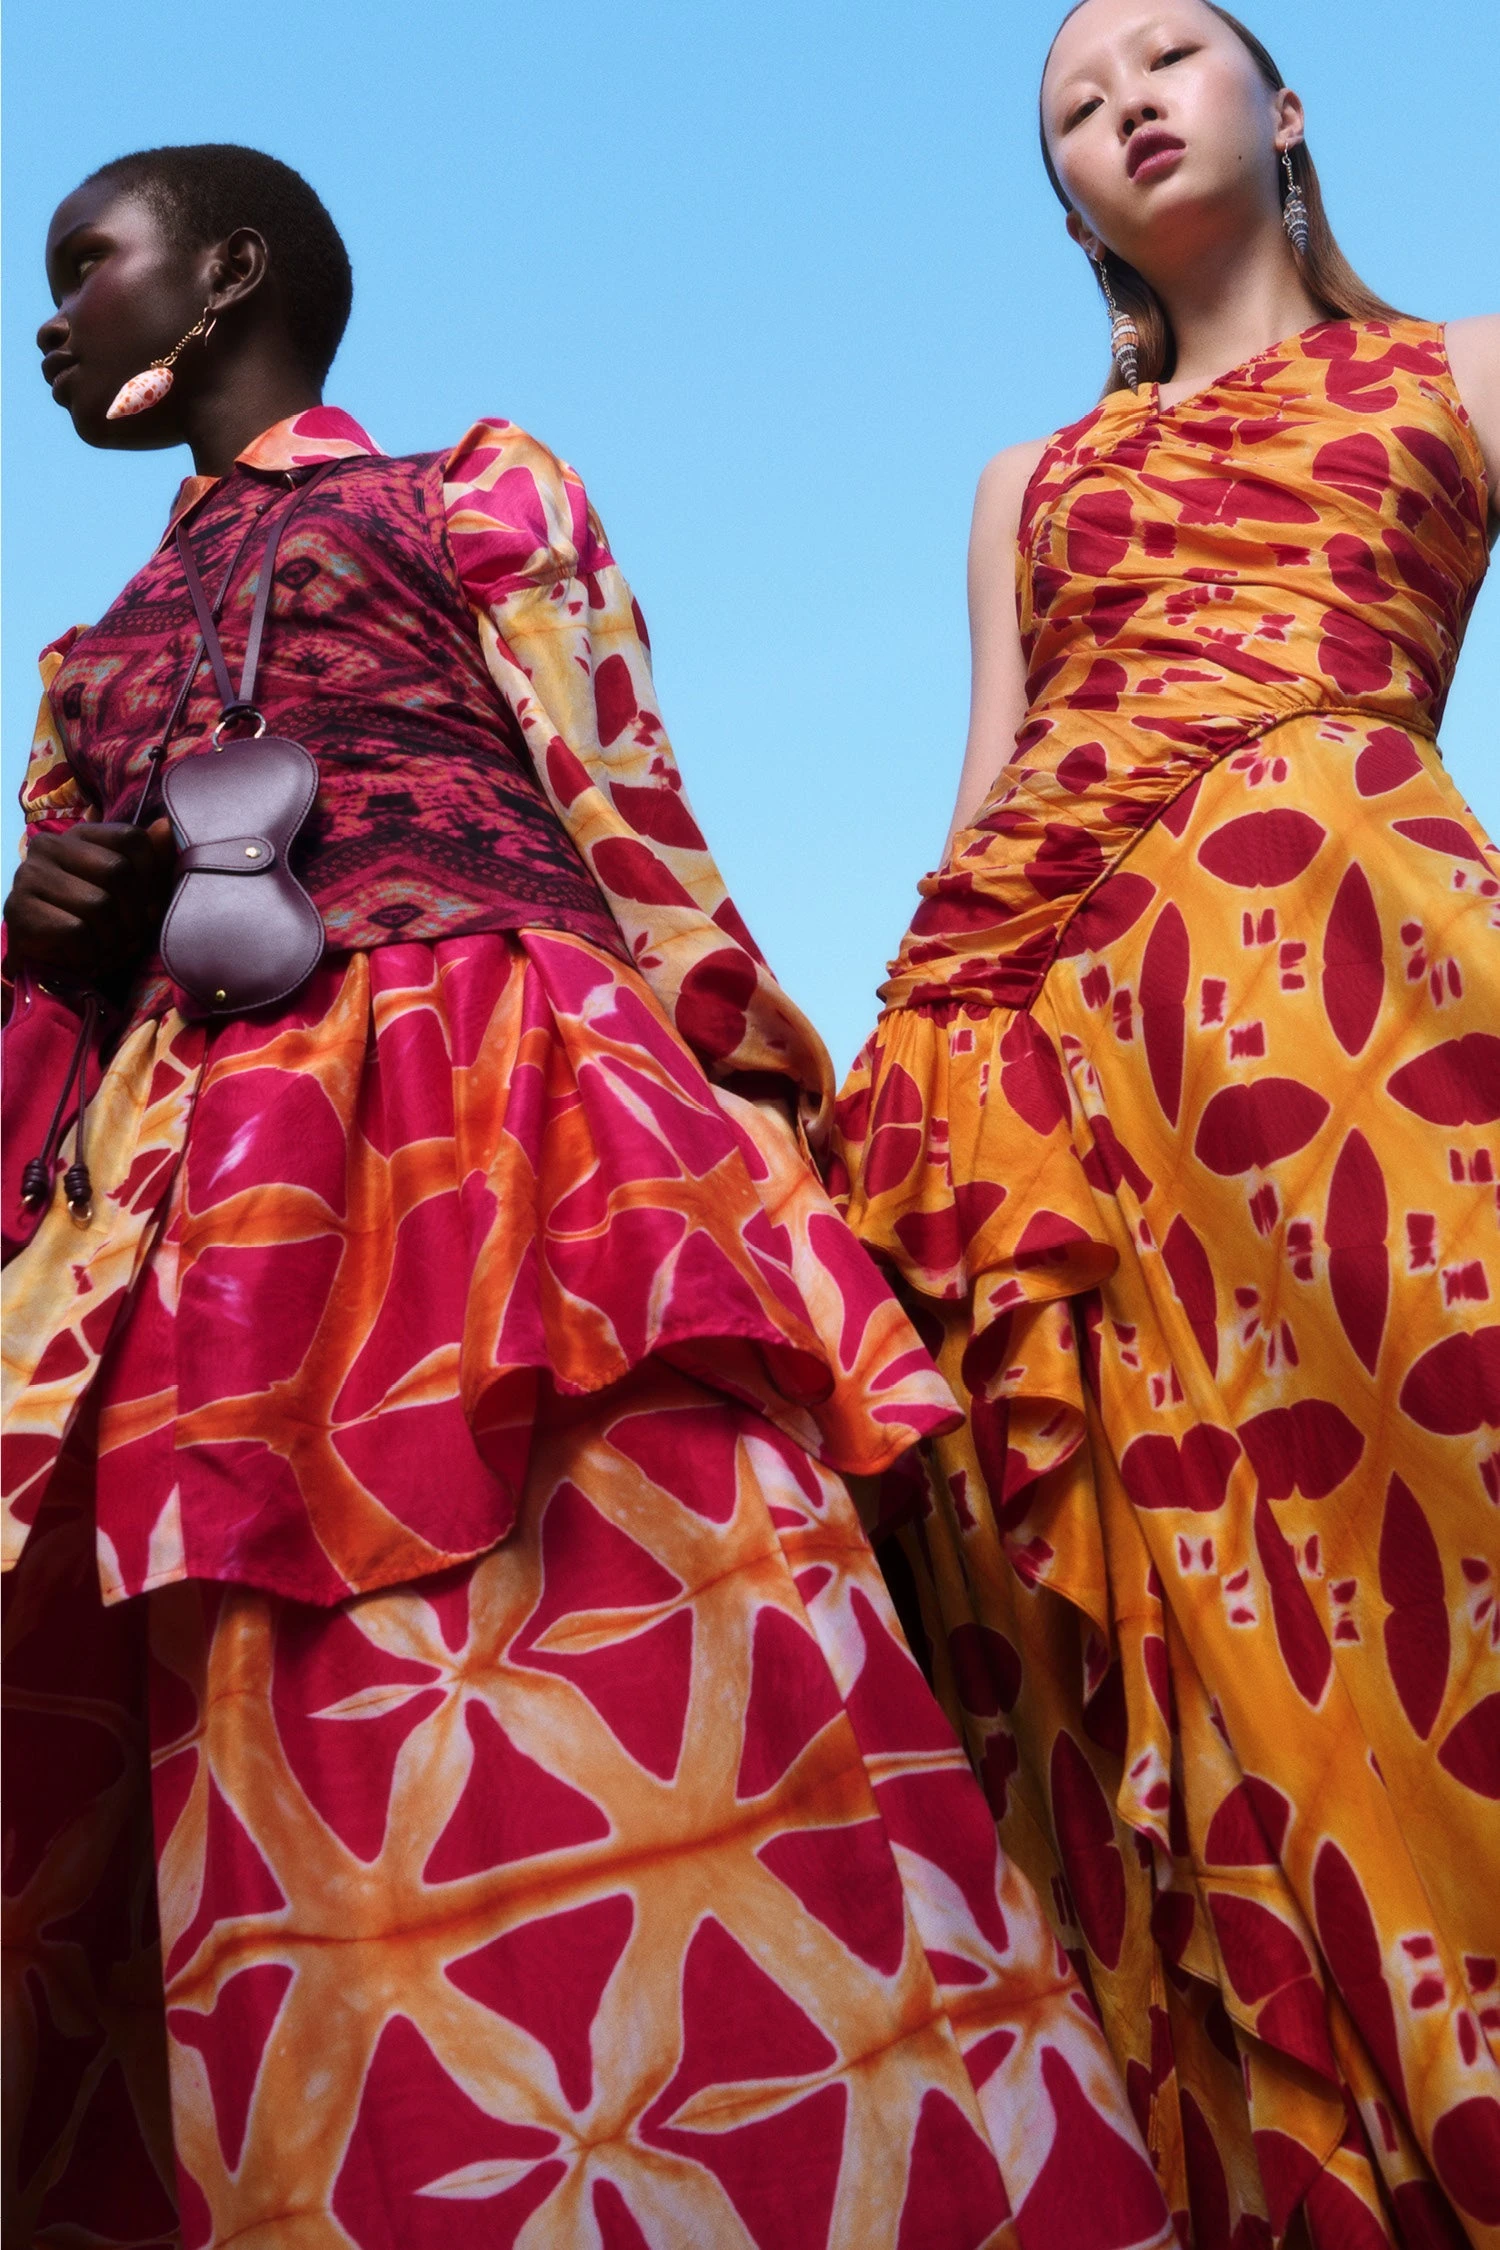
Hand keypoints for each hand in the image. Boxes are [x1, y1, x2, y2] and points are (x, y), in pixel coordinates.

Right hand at [4, 819, 176, 981]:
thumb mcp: (129, 889)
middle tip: (131, 935)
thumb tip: (165, 825)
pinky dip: (89, 951)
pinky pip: (76, 931)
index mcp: (79, 834)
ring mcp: (29, 875)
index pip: (131, 837)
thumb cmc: (95, 919)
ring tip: (106, 947)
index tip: (151, 904)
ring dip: (113, 938)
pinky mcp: (19, 909)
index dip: (153, 876)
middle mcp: (49, 846)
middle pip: (117, 870)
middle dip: (135, 912)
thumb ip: (150, 859)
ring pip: (98, 904)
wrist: (46, 956)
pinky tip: (83, 954)